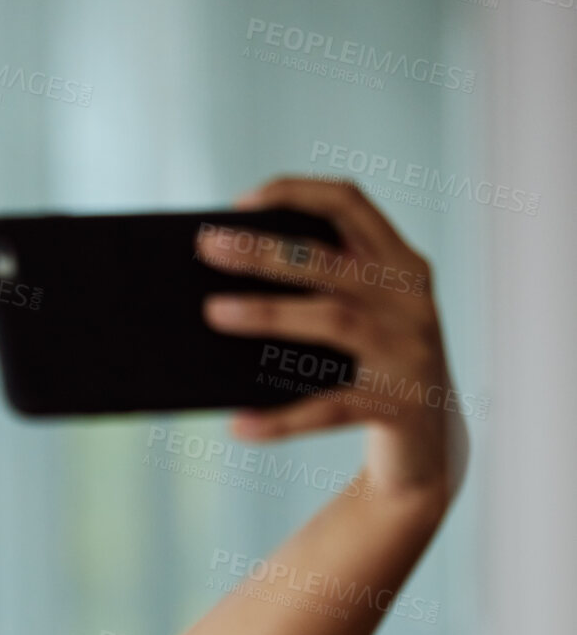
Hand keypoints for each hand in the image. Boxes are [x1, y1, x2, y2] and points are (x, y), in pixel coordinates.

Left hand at [194, 175, 469, 511]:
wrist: (428, 442)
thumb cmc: (369, 367)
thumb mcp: (356, 318)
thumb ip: (313, 292)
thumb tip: (217, 290)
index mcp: (399, 263)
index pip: (349, 203)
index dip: (295, 192)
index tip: (239, 203)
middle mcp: (410, 298)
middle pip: (329, 262)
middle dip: (264, 251)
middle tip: (206, 247)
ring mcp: (408, 350)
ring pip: (333, 321)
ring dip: (268, 313)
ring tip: (213, 313)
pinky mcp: (399, 404)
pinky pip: (331, 409)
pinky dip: (281, 419)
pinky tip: (239, 426)